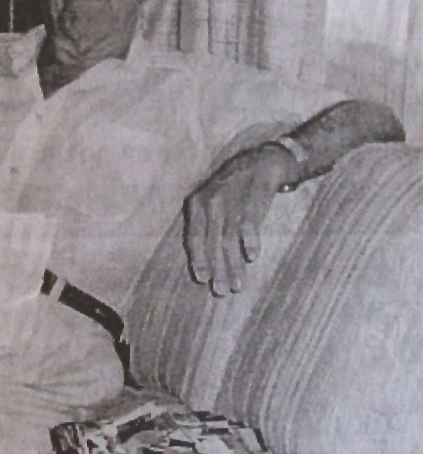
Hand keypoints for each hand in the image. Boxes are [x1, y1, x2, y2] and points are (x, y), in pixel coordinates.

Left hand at [183, 143, 296, 296]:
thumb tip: (207, 264)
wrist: (259, 163)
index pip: (194, 237)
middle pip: (212, 242)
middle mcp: (211, 203)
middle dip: (217, 268)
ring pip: (229, 239)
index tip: (202, 279)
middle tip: (221, 290)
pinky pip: (248, 225)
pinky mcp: (252, 200)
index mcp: (197, 205)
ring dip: (233, 264)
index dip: (199, 259)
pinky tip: (252, 257)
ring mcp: (231, 201)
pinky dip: (250, 241)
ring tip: (237, 285)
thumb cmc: (233, 190)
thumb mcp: (212, 203)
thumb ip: (207, 228)